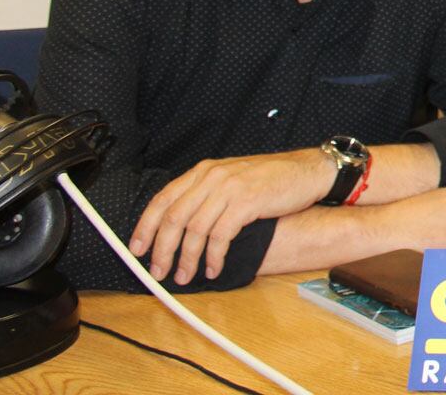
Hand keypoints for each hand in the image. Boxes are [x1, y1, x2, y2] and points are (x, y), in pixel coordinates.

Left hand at [132, 150, 330, 283]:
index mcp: (204, 171)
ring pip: (194, 230)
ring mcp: (230, 188)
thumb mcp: (232, 179)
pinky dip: (213, 257)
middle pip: (173, 217)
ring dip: (187, 258)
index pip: (162, 199)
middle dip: (162, 250)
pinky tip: (214, 268)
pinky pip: (220, 236)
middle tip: (158, 272)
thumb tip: (179, 225)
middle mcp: (212, 176)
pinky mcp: (247, 202)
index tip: (137, 250)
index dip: (145, 227)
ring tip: (186, 276)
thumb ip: (206, 195)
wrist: (308, 170)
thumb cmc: (271, 179)